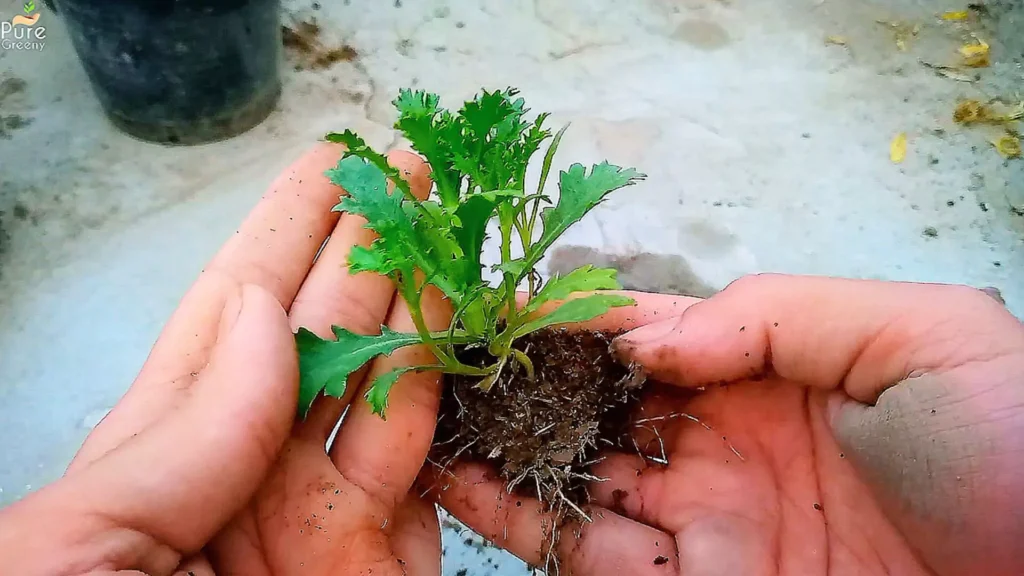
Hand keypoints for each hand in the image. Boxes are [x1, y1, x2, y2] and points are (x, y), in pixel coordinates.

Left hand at [0, 144, 450, 575]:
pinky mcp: (387, 566)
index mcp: (167, 455)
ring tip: (450, 226)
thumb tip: (261, 311)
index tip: (330, 166)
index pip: (236, 314)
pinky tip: (472, 330)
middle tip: (410, 170)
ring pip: (391, 386)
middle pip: (326, 333)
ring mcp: (325, 518)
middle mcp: (255, 471)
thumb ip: (178, 433)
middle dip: (369, 245)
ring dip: (423, 302)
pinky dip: (459, 401)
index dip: (285, 233)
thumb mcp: (79, 538)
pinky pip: (435, 472)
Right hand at [429, 275, 1023, 575]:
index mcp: (775, 369)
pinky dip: (526, 525)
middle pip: (598, 405)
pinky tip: (462, 490)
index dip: (572, 316)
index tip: (497, 303)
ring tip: (421, 420)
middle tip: (436, 362)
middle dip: (520, 384)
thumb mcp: (917, 341)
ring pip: (580, 479)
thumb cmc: (1014, 450)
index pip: (650, 331)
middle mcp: (727, 440)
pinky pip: (597, 555)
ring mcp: (709, 520)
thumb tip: (651, 336)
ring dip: (502, 451)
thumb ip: (776, 315)